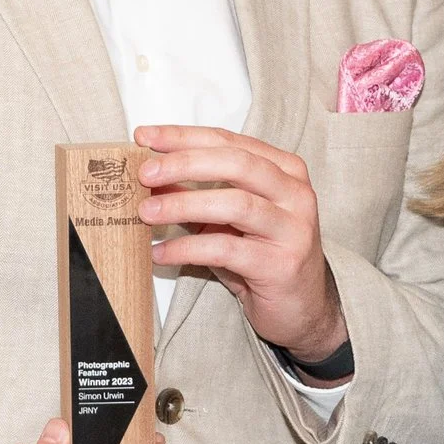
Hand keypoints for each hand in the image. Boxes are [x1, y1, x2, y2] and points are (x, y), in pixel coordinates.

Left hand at [135, 124, 346, 359]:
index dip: (184, 137)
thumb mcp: (225, 219)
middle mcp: (295, 192)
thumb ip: (194, 193)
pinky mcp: (282, 264)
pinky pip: (227, 249)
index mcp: (284, 169)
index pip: (228, 141)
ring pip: (235, 204)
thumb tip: (149, 175)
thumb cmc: (261, 256)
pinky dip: (188, 248)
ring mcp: (293, 228)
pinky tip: (161, 253)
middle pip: (236, 163)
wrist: (299, 308)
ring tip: (146, 212)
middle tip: (145, 173)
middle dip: (185, 163)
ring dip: (183, 205)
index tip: (144, 136)